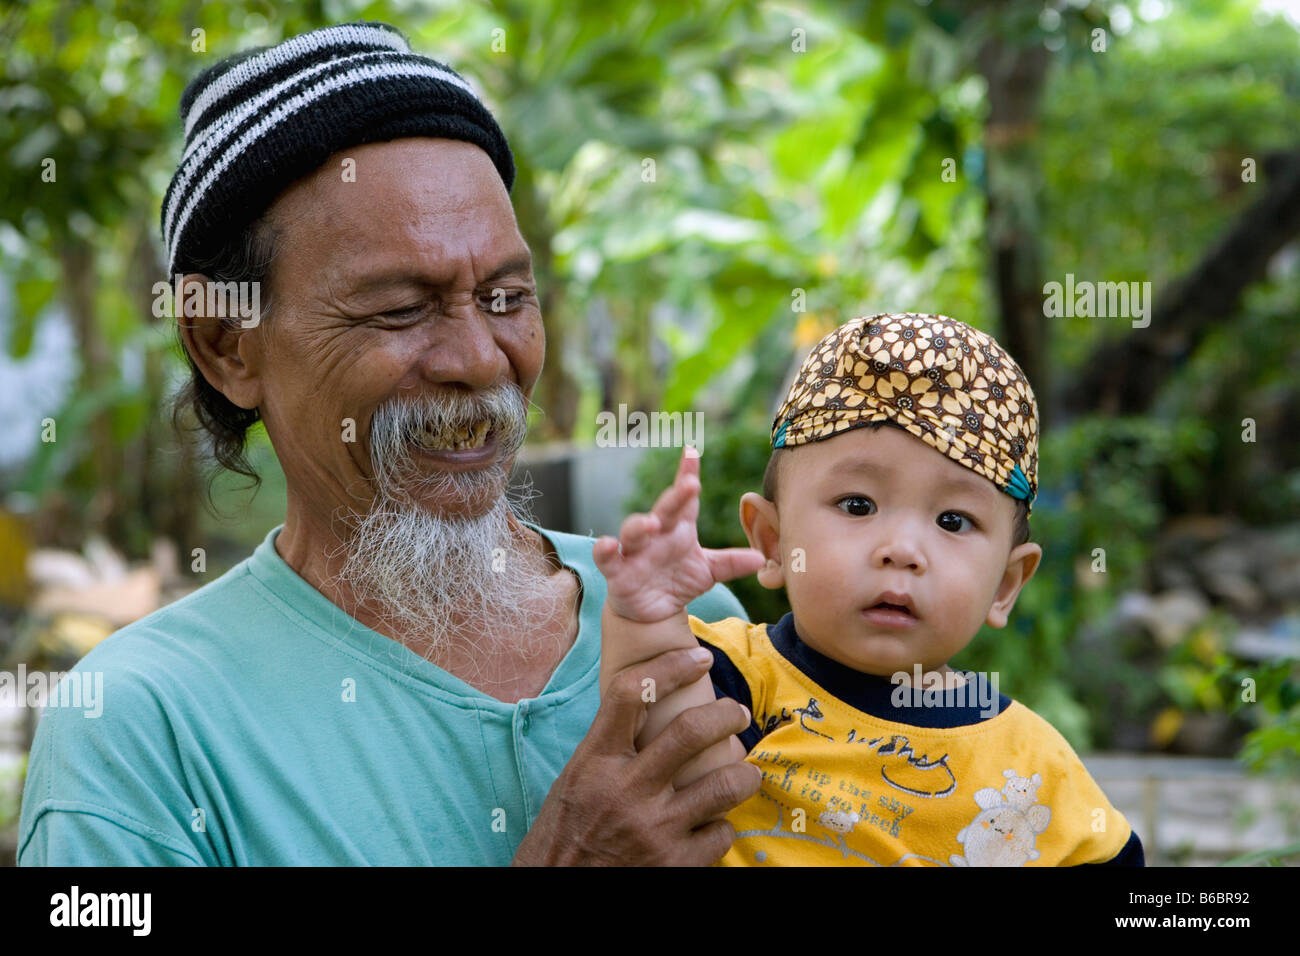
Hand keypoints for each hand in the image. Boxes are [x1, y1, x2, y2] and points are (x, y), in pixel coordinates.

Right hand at [512, 646, 761, 865]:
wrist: (555, 889)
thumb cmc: (564, 834)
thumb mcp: (575, 781)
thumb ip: (610, 749)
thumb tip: (650, 710)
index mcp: (595, 762)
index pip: (632, 693)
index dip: (671, 666)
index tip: (697, 657)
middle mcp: (626, 791)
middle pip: (691, 730)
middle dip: (726, 715)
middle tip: (737, 714)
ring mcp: (654, 829)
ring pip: (724, 784)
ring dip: (744, 774)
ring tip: (746, 772)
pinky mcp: (675, 865)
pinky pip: (721, 833)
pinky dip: (722, 826)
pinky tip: (713, 824)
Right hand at [592, 445, 765, 622]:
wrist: (652, 610)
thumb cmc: (678, 580)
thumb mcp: (708, 571)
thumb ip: (731, 563)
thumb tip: (761, 558)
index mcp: (679, 528)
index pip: (685, 498)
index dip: (687, 474)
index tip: (692, 452)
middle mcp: (656, 533)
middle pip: (665, 510)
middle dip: (675, 496)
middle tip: (691, 485)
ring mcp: (635, 551)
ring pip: (633, 530)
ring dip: (640, 525)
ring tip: (653, 524)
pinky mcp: (617, 571)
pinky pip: (607, 558)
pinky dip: (605, 550)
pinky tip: (609, 545)